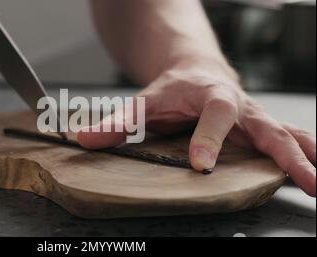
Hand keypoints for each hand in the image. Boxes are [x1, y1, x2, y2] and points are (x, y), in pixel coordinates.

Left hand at [77, 57, 315, 196]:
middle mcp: (240, 108)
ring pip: (289, 136)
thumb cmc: (175, 89)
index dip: (207, 139)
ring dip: (308, 159)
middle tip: (304, 178)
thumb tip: (83, 139)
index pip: (213, 116)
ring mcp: (256, 120)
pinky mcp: (263, 130)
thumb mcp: (146, 102)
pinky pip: (291, 141)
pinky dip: (307, 155)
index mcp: (210, 96)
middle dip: (287, 155)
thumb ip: (118, 122)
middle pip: (268, 129)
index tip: (200, 165)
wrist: (198, 72)